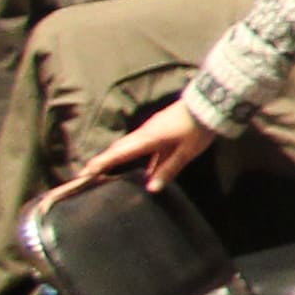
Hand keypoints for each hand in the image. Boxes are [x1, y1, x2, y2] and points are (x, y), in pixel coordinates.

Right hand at [68, 107, 216, 192]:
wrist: (210, 104)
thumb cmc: (198, 129)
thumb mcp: (186, 153)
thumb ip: (168, 170)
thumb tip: (151, 189)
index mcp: (148, 139)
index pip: (119, 153)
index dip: (101, 164)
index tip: (84, 173)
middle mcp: (145, 133)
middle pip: (119, 148)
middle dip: (102, 161)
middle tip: (86, 174)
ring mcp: (152, 130)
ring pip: (130, 146)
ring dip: (117, 158)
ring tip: (105, 173)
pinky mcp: (161, 129)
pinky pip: (143, 145)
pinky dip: (137, 157)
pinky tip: (145, 173)